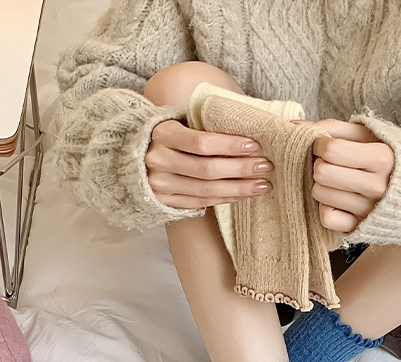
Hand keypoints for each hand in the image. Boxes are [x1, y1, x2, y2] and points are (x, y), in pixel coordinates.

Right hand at [145, 120, 273, 208]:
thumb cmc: (170, 134)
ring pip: (205, 190)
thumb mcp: (180, 120)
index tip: (255, 145)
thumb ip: (206, 121)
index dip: (229, 145)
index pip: (201, 142)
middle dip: (240, 169)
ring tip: (262, 184)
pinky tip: (243, 194)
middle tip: (266, 166)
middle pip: (206, 169)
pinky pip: (200, 202)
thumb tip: (250, 119)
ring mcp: (159, 184)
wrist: (134, 156)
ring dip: (238, 188)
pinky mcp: (164, 202)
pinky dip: (224, 199)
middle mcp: (158, 161)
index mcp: (162, 133)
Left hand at [305, 119, 394, 231]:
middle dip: (319, 163)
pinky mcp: (359, 228)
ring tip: (335, 180)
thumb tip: (294, 126)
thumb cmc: (390, 156)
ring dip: (320, 185)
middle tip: (330, 163)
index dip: (321, 143)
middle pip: (321, 172)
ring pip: (320, 194)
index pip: (331, 149)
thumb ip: (332, 127)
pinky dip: (325, 208)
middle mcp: (375, 186)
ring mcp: (367, 210)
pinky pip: (326, 218)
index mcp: (382, 158)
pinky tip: (336, 200)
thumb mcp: (369, 134)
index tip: (328, 144)